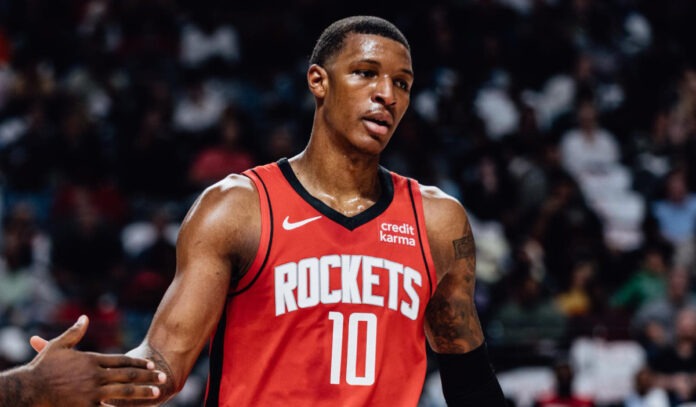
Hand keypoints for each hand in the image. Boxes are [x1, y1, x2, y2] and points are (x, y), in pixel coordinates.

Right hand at [27, 316, 165, 406]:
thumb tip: (85, 317)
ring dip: (141, 391)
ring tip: (156, 391)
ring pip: (123, 391)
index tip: (151, 364)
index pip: (121, 361)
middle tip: (162, 376)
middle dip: (147, 376)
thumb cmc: (43, 369)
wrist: (29, 390)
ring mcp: (92, 392)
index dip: (138, 363)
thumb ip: (75, 332)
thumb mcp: (59, 347)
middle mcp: (96, 375)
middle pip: (127, 375)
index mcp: (92, 360)